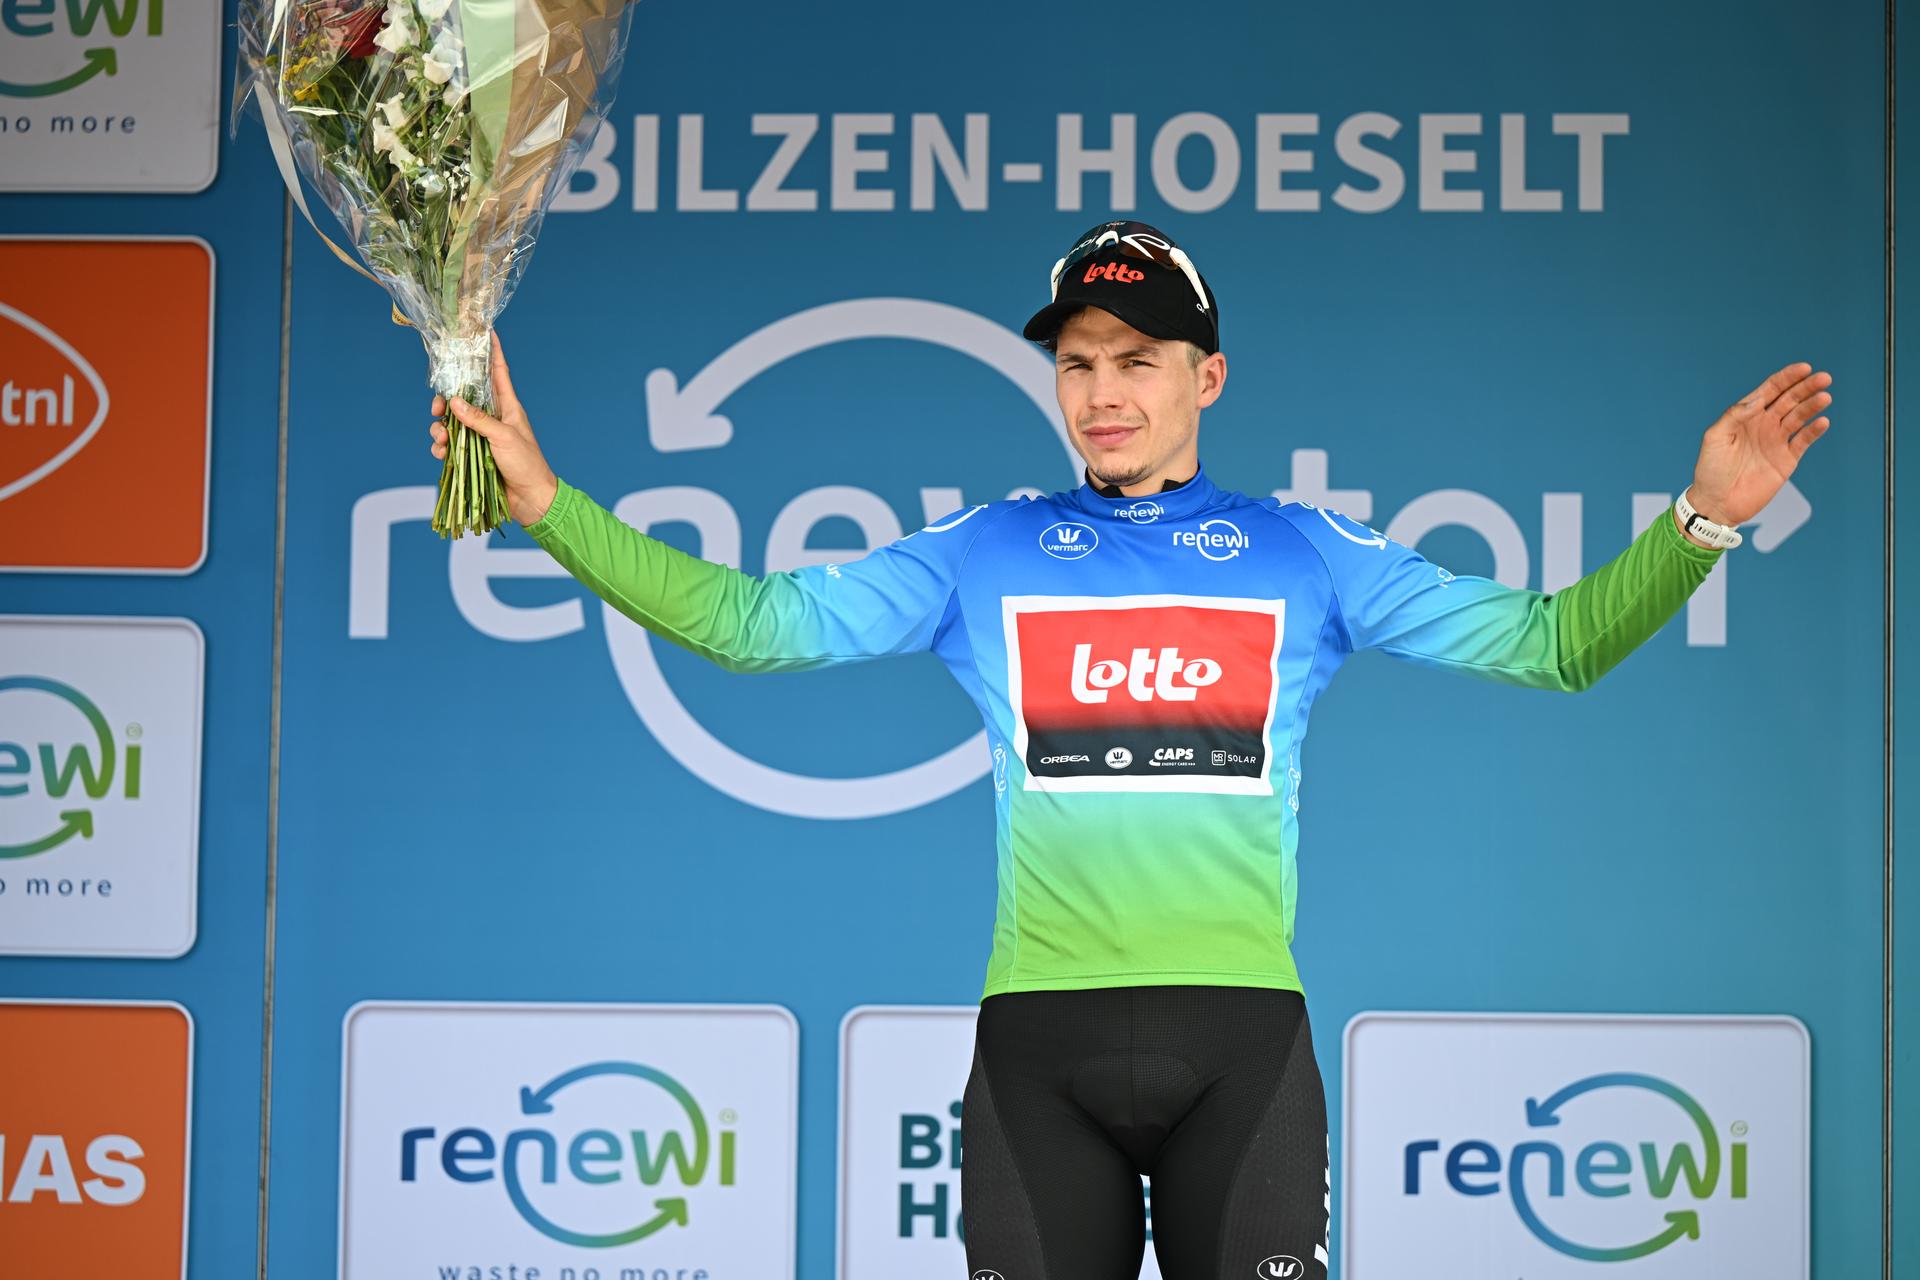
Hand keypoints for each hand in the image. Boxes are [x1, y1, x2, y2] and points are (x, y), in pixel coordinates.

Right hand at [429, 330, 559, 527]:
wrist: (531, 499)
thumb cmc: (526, 464)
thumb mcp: (503, 437)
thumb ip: (478, 419)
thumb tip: (453, 402)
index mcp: (507, 406)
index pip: (498, 372)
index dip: (492, 352)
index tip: (485, 331)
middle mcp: (493, 417)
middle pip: (465, 397)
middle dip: (447, 400)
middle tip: (437, 408)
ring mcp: (482, 436)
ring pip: (453, 422)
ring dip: (441, 428)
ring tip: (441, 439)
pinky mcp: (474, 455)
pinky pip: (452, 446)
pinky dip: (443, 448)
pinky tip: (442, 454)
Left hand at [1685, 362, 1832, 530]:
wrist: (1717, 503)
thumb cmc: (1710, 470)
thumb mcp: (1714, 438)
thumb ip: (1733, 416)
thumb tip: (1755, 400)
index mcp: (1746, 416)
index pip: (1770, 390)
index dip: (1787, 378)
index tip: (1804, 368)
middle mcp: (1764, 424)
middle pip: (1790, 399)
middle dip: (1806, 387)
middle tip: (1823, 378)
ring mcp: (1777, 441)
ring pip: (1800, 417)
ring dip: (1813, 406)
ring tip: (1824, 397)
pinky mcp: (1787, 459)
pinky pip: (1804, 440)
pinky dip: (1814, 431)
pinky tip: (1822, 421)